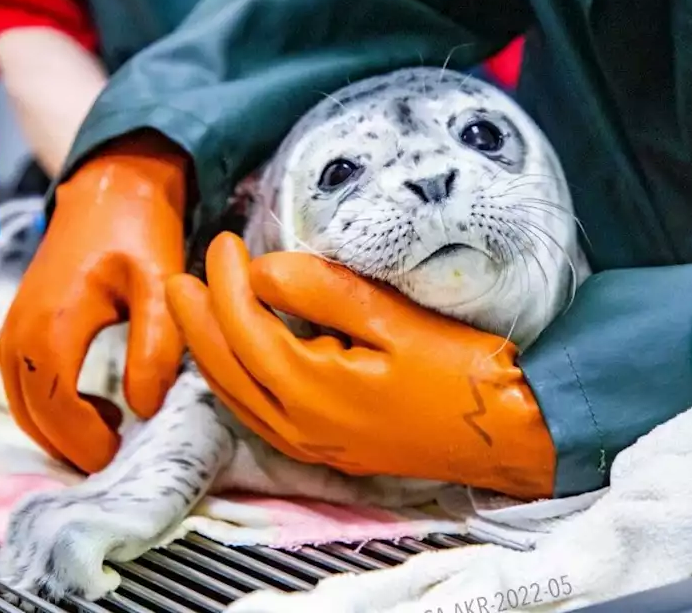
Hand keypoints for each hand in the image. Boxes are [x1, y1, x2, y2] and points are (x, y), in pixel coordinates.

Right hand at [0, 131, 187, 471]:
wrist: (109, 189)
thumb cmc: (138, 233)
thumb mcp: (161, 286)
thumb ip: (155, 347)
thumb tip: (144, 408)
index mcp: (50, 326)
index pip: (56, 409)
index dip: (86, 444)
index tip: (124, 456)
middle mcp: (18, 334)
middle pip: (33, 417)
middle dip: (73, 449)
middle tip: (121, 460)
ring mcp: (11, 332)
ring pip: (23, 408)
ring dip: (62, 433)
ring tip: (113, 436)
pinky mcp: (16, 330)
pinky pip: (24, 389)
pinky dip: (52, 412)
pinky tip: (97, 411)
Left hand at [165, 233, 555, 498]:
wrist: (510, 436)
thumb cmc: (462, 376)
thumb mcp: (396, 321)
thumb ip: (324, 292)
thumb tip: (264, 268)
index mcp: (312, 389)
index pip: (244, 327)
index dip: (226, 280)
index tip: (226, 242)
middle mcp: (299, 425)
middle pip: (225, 366)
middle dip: (197, 319)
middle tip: (181, 276)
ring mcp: (310, 444)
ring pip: (234, 396)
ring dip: (206, 353)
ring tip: (192, 314)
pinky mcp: (326, 450)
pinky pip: (256, 416)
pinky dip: (233, 383)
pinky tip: (234, 364)